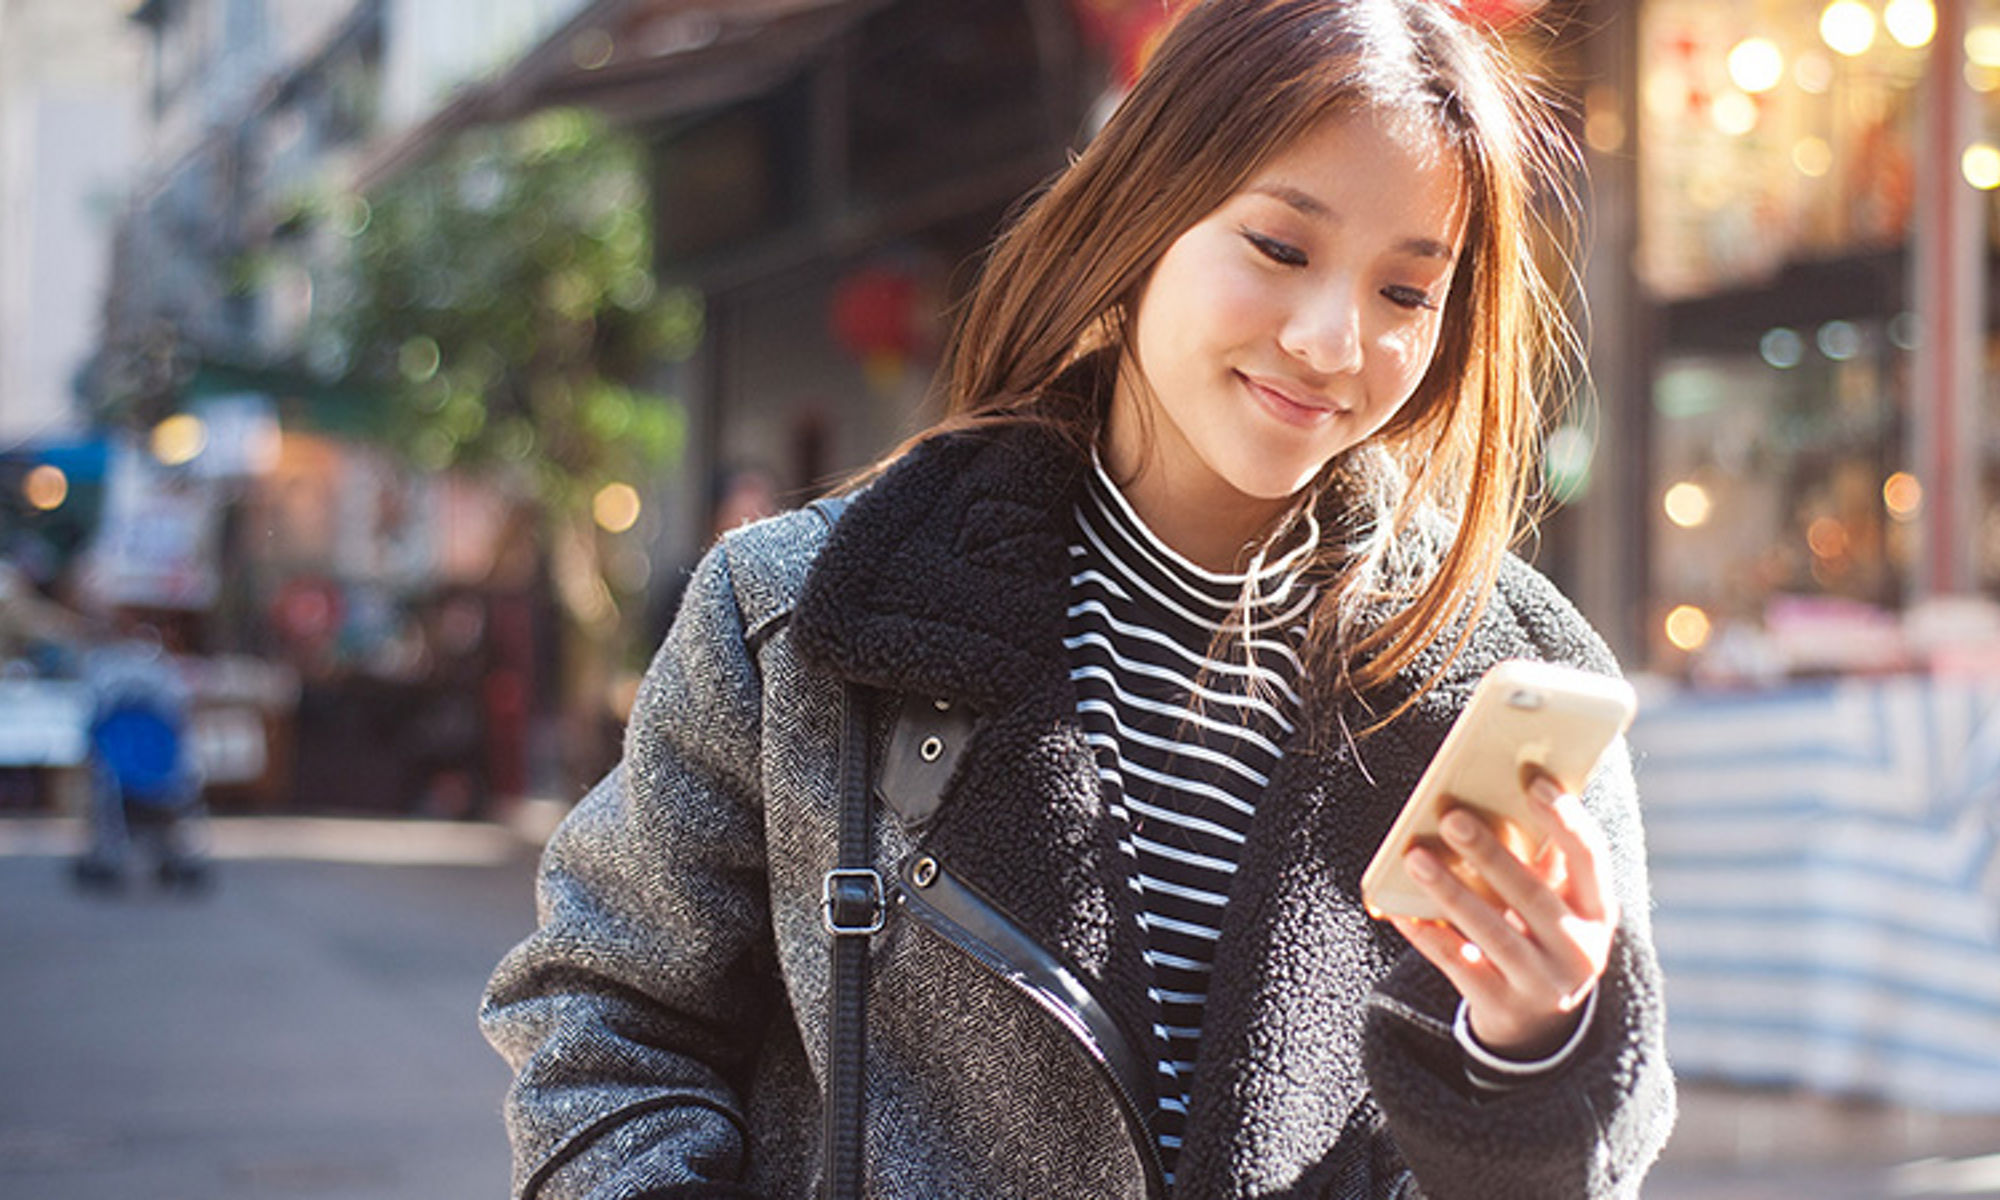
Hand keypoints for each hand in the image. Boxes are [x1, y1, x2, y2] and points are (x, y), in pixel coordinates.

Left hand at [1387, 774, 1617, 1057]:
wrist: (1538, 1025)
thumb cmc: (1540, 935)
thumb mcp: (1557, 903)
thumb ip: (1541, 858)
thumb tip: (1504, 790)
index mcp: (1599, 912)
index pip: (1591, 858)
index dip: (1566, 819)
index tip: (1534, 780)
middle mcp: (1580, 952)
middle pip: (1533, 897)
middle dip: (1492, 855)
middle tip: (1452, 817)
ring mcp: (1542, 986)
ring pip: (1495, 935)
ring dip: (1452, 893)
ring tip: (1415, 857)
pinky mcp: (1502, 1007)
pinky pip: (1459, 967)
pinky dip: (1428, 936)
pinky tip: (1400, 910)